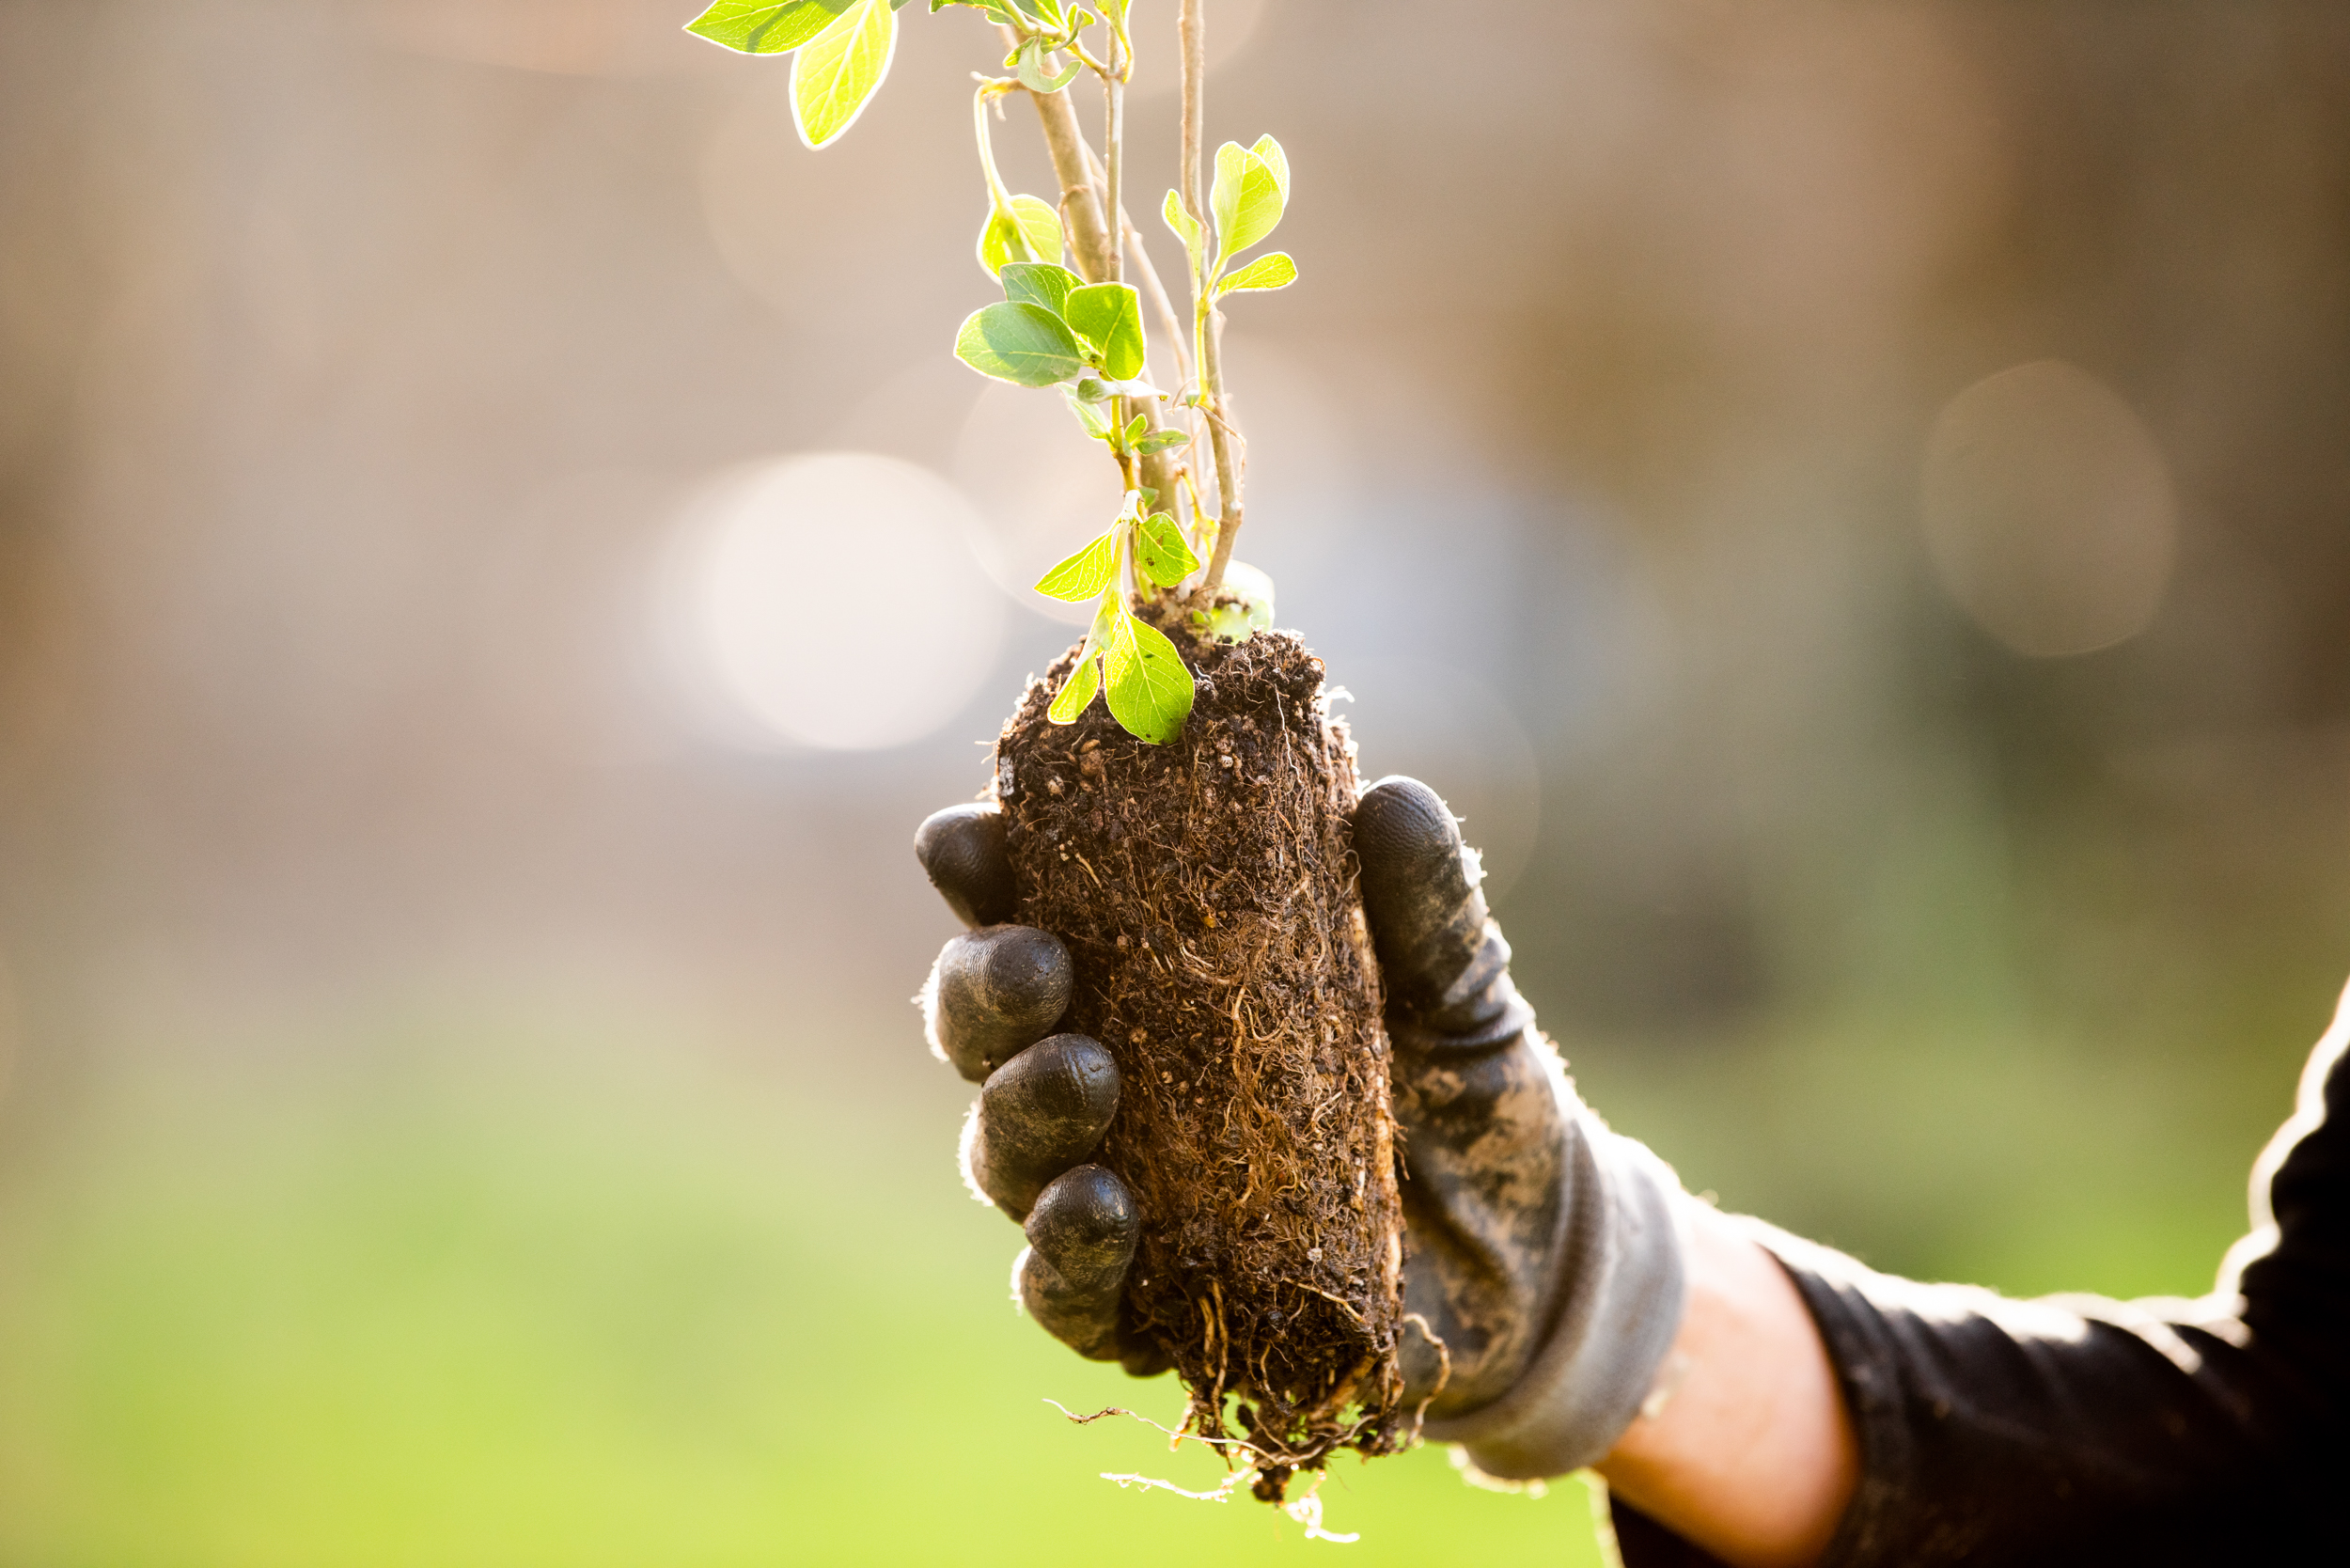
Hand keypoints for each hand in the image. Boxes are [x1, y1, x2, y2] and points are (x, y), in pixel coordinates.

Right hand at [915, 780, 1684, 1474]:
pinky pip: (1066, 1296)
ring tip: (1079, 1077)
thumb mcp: (1454, 986)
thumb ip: (1422, 903)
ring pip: (1004, 1156)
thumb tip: (1389, 800)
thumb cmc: (1464, 1088)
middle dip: (985, 992)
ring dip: (1020, 1113)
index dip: (983, 870)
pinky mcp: (1149, 1315)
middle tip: (1034, 962)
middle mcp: (1104, 1081)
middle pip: (988, 1030)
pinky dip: (1061, 1255)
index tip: (969, 838)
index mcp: (1146, 976)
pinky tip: (1093, 1210)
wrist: (1539, 1255)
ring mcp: (1115, 1199)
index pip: (1029, 907)